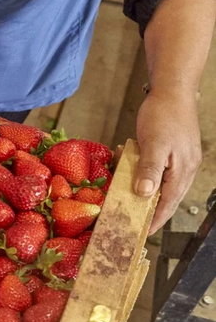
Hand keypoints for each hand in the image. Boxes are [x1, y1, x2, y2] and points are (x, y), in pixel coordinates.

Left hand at [133, 89, 202, 232]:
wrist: (173, 90)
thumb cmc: (163, 115)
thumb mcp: (153, 144)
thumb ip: (149, 170)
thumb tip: (144, 194)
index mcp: (183, 170)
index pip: (168, 203)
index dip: (156, 218)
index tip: (144, 231)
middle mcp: (186, 168)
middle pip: (170, 197)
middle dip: (155, 212)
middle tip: (138, 223)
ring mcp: (183, 159)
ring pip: (167, 185)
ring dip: (152, 195)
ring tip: (136, 205)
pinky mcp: (176, 151)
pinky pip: (163, 171)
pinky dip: (150, 177)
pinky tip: (137, 175)